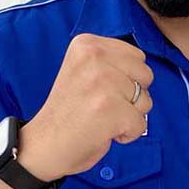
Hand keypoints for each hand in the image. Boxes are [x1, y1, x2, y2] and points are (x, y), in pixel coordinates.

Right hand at [17, 33, 153, 180]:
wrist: (42, 144)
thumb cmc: (69, 111)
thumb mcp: (84, 69)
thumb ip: (112, 62)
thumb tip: (143, 70)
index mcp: (87, 44)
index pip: (137, 56)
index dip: (126, 79)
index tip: (100, 90)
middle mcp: (94, 57)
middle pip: (146, 75)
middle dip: (132, 96)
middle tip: (103, 106)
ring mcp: (102, 82)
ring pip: (146, 100)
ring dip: (129, 115)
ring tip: (102, 118)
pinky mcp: (110, 109)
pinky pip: (140, 124)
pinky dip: (127, 134)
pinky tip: (103, 132)